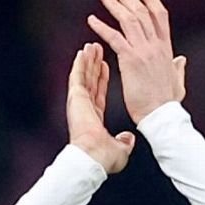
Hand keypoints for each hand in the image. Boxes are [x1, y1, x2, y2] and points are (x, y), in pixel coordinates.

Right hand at [67, 42, 134, 173]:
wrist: (92, 158)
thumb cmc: (103, 158)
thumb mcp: (120, 149)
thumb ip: (124, 141)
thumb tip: (128, 139)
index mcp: (94, 117)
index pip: (100, 92)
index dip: (102, 78)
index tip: (105, 66)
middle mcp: (85, 108)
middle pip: (91, 81)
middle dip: (94, 64)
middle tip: (97, 49)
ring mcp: (79, 102)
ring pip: (84, 76)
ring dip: (88, 61)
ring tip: (91, 46)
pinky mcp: (76, 98)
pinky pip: (78, 76)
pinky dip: (80, 64)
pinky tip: (82, 52)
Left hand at [88, 0, 187, 123]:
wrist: (162, 116)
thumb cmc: (167, 103)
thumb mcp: (177, 81)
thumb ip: (178, 68)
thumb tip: (180, 59)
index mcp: (166, 48)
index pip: (159, 15)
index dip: (149, 1)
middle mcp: (156, 45)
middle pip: (142, 12)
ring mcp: (144, 51)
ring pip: (129, 20)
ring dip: (115, 5)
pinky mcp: (131, 61)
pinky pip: (115, 38)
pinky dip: (102, 28)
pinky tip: (91, 20)